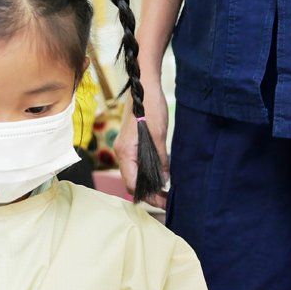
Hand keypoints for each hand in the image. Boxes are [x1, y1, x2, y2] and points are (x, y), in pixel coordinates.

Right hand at [114, 81, 168, 207]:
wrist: (144, 86)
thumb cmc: (150, 107)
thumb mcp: (159, 135)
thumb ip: (160, 159)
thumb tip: (163, 180)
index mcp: (125, 152)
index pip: (131, 183)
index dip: (146, 196)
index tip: (163, 202)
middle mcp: (122, 153)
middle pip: (132, 182)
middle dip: (149, 193)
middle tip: (168, 200)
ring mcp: (127, 149)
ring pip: (136, 174)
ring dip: (150, 184)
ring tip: (166, 191)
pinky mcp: (133, 144)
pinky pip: (138, 165)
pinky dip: (149, 173)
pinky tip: (162, 176)